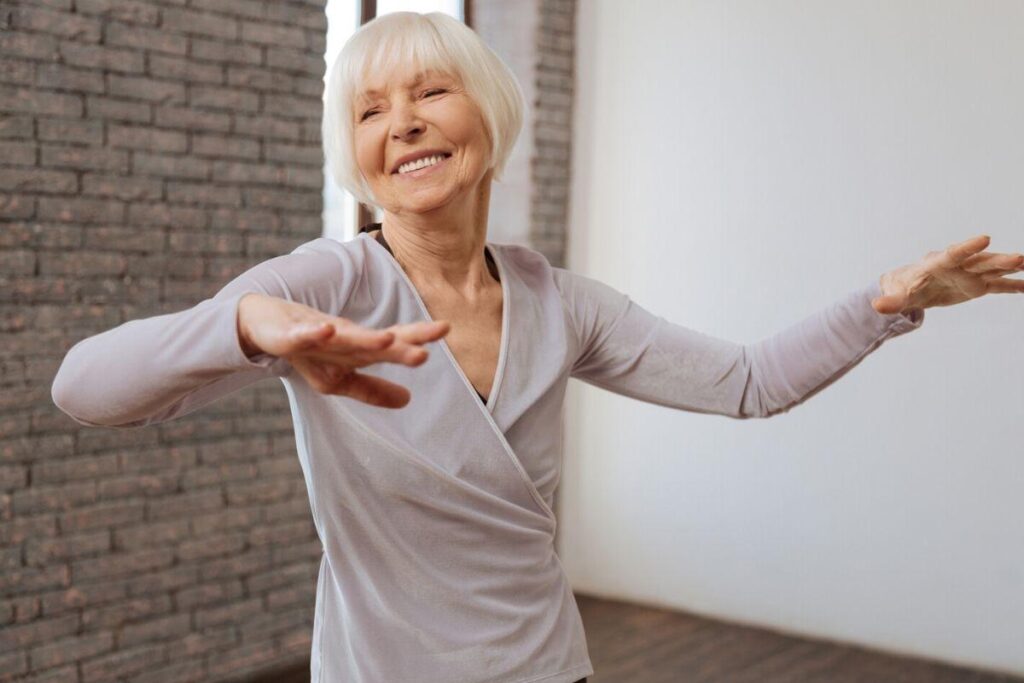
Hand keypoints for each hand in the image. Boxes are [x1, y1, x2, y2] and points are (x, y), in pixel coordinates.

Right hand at [237, 293, 449, 408]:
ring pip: (343, 336)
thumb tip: (408, 400)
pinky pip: (303, 335)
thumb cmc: (308, 350)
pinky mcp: (289, 334)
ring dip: (365, 338)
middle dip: (401, 342)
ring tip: (388, 339)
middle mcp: (342, 337)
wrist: (262, 326)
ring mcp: (316, 333)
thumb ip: (372, 389)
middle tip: (430, 344)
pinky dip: (314, 333)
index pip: (392, 342)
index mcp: (356, 349)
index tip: (446, 329)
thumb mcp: (339, 378)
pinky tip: (326, 330)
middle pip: (375, 340)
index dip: (416, 338)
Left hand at [872, 235, 1023, 314]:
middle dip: (999, 260)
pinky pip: (999, 286)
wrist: (912, 287)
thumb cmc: (903, 287)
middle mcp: (958, 266)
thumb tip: (876, 306)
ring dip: (1011, 268)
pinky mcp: (977, 286)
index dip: (968, 247)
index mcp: (937, 264)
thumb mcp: (896, 296)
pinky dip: (1014, 286)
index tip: (984, 238)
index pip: (953, 253)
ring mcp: (970, 275)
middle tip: (1020, 258)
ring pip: (994, 270)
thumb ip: (890, 302)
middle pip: (980, 261)